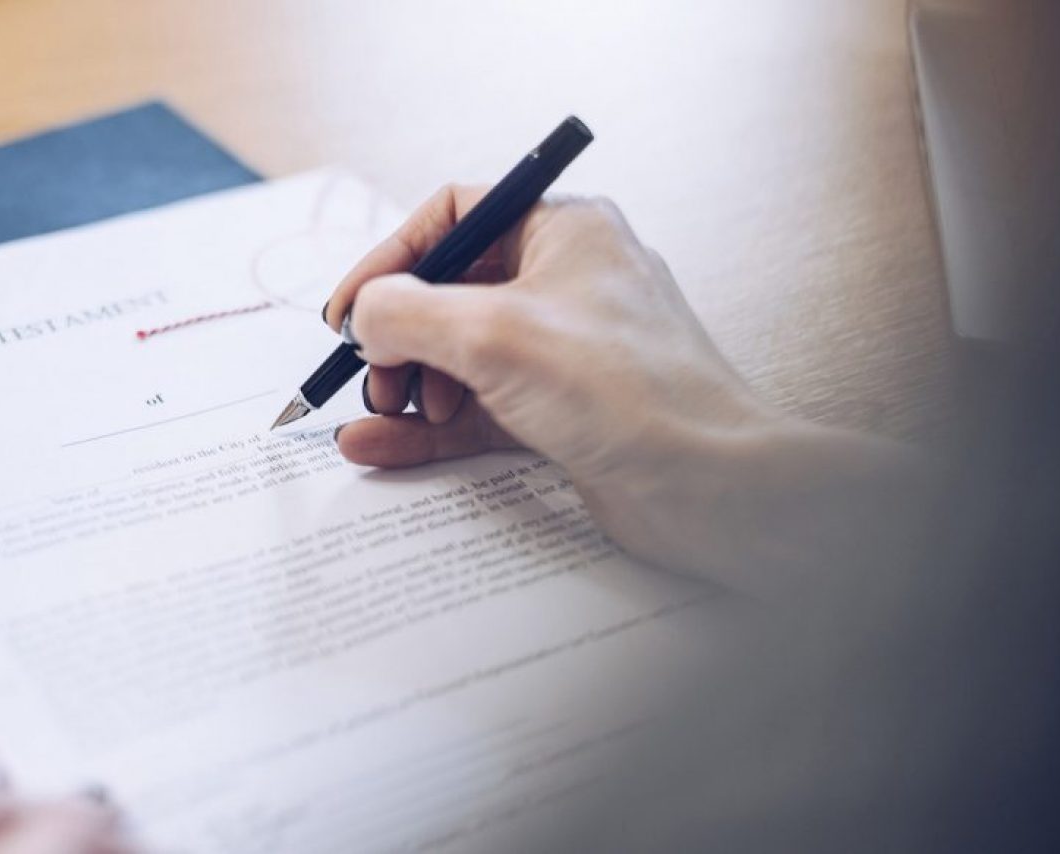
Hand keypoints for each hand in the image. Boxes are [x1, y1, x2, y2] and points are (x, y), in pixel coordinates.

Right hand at [325, 186, 922, 591]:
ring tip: (381, 418)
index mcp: (564, 230)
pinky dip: (429, 430)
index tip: (348, 309)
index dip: (391, 259)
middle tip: (372, 379)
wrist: (711, 488)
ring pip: (459, 358)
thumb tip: (364, 315)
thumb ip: (407, 312)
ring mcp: (564, 352)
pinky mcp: (562, 413)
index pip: (453, 218)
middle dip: (397, 338)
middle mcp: (565, 283)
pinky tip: (380, 449)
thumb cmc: (628, 394)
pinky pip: (477, 412)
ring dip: (408, 388)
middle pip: (449, 293)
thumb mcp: (492, 335)